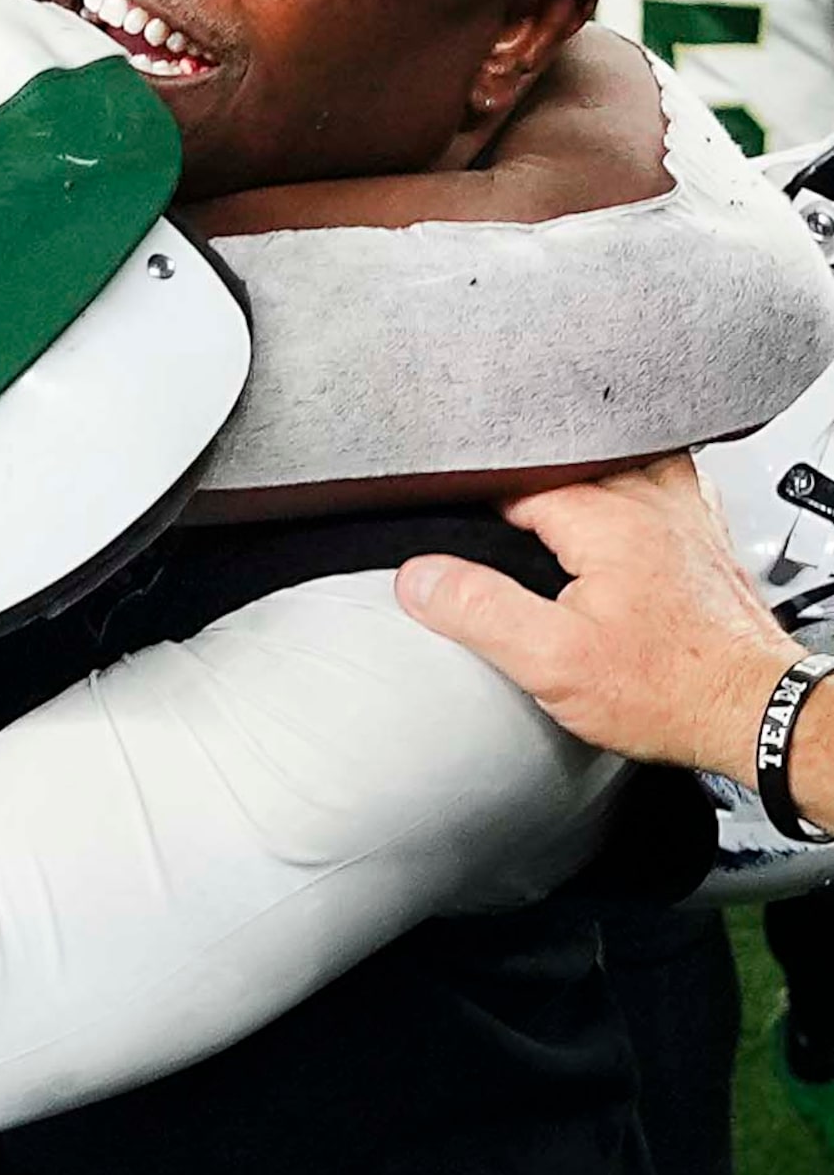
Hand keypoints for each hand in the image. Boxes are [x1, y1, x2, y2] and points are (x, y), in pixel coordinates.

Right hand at [395, 454, 800, 779]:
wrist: (755, 713)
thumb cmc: (671, 691)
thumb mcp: (552, 660)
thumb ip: (479, 610)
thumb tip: (420, 577)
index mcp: (607, 517)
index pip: (512, 483)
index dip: (476, 510)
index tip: (469, 546)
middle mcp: (651, 501)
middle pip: (560, 466)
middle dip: (522, 496)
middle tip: (505, 547)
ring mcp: (684, 513)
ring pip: (613, 462)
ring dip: (578, 482)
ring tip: (552, 528)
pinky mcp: (704, 535)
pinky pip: (658, 482)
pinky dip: (627, 489)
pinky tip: (612, 523)